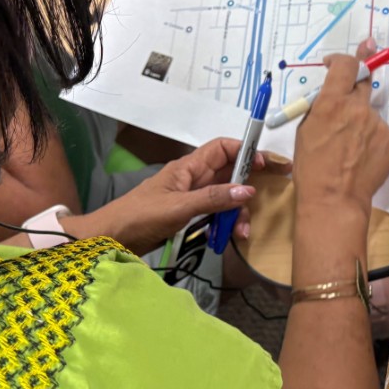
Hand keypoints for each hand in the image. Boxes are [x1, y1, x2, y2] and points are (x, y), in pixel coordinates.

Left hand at [77, 138, 290, 253]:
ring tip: (244, 230)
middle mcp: (192, 179)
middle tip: (279, 187)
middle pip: (230, 172)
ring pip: (226, 196)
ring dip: (239, 210)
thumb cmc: (139, 217)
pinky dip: (227, 222)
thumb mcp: (177, 208)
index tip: (268, 163)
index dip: (247, 151)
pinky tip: (232, 235)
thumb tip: (248, 190)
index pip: (223, 148)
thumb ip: (212, 199)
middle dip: (252, 181)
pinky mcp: (189, 216)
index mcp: (188, 168)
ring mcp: (191, 198)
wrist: (109, 239)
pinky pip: (216, 213)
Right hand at [295, 39, 388, 219]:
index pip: (346, 65)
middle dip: (357, 80)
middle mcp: (358, 108)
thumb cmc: (312, 168)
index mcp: (332, 102)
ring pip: (370, 115)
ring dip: (360, 123)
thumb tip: (331, 95)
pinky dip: (372, 142)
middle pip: (364, 82)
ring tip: (348, 150)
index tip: (337, 63)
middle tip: (354, 82)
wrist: (334, 199)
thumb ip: (320, 107)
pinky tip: (360, 159)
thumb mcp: (305, 130)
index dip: (343, 60)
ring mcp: (379, 125)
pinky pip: (381, 135)